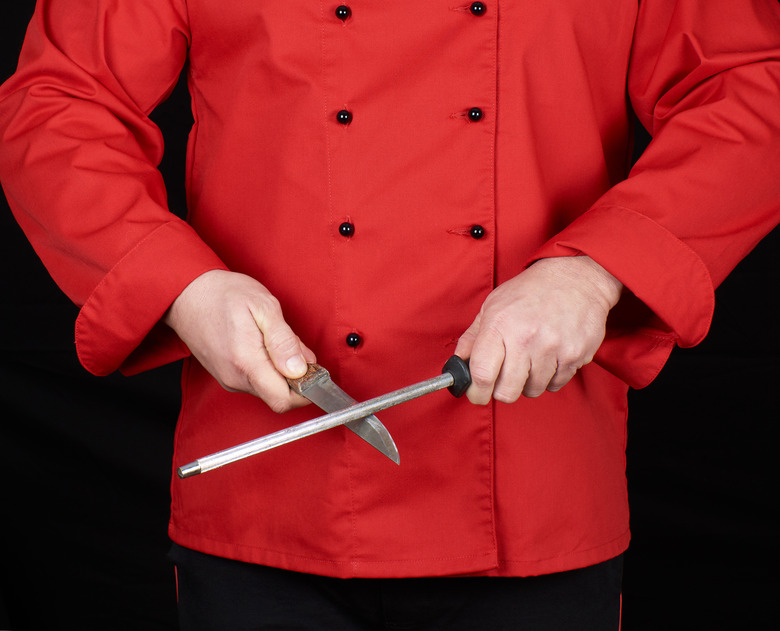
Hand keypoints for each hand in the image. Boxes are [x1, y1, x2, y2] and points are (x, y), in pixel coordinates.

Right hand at [163, 269, 315, 412]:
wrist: (187, 294)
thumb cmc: (224, 295)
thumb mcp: (263, 306)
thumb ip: (283, 340)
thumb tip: (300, 369)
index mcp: (247, 362)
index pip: (283, 400)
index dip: (306, 391)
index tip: (315, 371)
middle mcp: (235, 378)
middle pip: (278, 395)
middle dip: (296, 377)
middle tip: (294, 345)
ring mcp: (228, 379)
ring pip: (268, 387)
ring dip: (281, 370)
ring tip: (274, 339)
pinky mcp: (226, 376)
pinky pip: (256, 381)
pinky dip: (268, 368)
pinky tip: (262, 344)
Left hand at [454, 256, 622, 402]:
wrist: (577, 278)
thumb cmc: (532, 290)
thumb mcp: (494, 305)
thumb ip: (473, 337)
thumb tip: (458, 362)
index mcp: (500, 325)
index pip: (481, 374)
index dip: (476, 392)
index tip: (476, 393)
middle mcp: (525, 338)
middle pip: (507, 392)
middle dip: (502, 390)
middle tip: (505, 376)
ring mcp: (552, 348)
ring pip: (532, 390)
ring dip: (529, 381)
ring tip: (532, 357)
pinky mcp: (575, 355)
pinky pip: (556, 384)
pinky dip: (551, 376)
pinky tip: (550, 355)